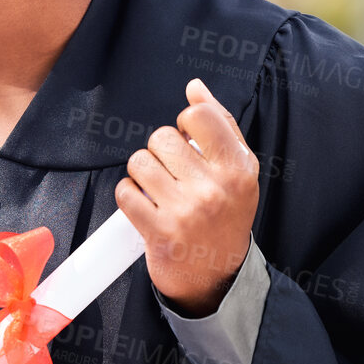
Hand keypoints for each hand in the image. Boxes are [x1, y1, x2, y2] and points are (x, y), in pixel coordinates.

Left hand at [116, 78, 258, 316]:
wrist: (216, 276)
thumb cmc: (225, 213)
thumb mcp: (237, 170)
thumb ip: (219, 124)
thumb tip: (195, 87)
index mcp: (239, 169)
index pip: (198, 115)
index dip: (185, 123)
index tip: (189, 142)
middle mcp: (215, 189)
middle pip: (162, 137)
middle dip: (161, 151)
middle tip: (173, 173)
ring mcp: (186, 211)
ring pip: (139, 162)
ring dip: (142, 173)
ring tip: (159, 189)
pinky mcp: (159, 231)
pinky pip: (124, 192)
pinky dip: (129, 196)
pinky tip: (145, 205)